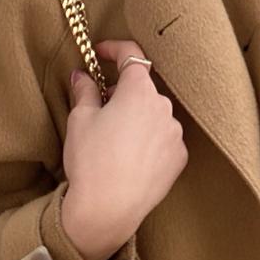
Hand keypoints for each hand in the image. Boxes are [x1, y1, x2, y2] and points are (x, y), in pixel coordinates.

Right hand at [60, 39, 187, 259]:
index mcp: (139, 90)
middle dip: (123, 93)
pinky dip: (149, 141)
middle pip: (142, 88)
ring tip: (115, 141)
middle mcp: (163, 106)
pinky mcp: (179, 157)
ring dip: (138, 118)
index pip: (131, 55)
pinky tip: (131, 158)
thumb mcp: (80, 120)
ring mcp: (175, 132)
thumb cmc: (91, 161)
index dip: (114, 49)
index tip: (100, 53)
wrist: (108, 210)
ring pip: (154, 114)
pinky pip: (163, 138)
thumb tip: (82, 75)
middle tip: (100, 108)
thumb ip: (84, 90)